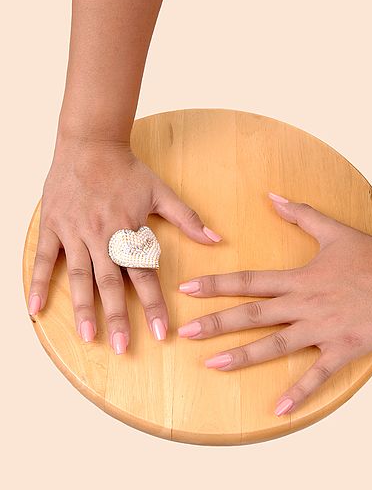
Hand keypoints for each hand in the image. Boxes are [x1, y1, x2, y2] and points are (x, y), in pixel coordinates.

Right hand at [27, 138, 221, 352]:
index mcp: (128, 230)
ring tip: (87, 337)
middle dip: (117, 317)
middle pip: (111, 283)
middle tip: (121, 347)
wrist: (90, 143)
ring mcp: (74, 233)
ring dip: (82, 308)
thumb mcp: (161, 192)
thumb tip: (217, 240)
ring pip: (79, 277)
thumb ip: (188, 220)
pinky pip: (43, 259)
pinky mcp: (53, 227)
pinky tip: (35, 309)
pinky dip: (38, 283)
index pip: (145, 275)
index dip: (154, 305)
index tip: (162, 333)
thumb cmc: (127, 170)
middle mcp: (101, 236)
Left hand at [177, 193, 371, 414]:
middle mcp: (304, 304)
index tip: (188, 289)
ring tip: (212, 364)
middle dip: (217, 323)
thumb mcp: (333, 231)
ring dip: (242, 356)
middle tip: (186, 332)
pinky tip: (278, 408)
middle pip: (253, 315)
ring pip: (275, 345)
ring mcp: (321, 329)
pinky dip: (299, 392)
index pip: (249, 281)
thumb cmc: (371, 256)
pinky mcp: (341, 348)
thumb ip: (300, 214)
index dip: (216, 284)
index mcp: (299, 278)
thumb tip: (273, 196)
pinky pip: (317, 375)